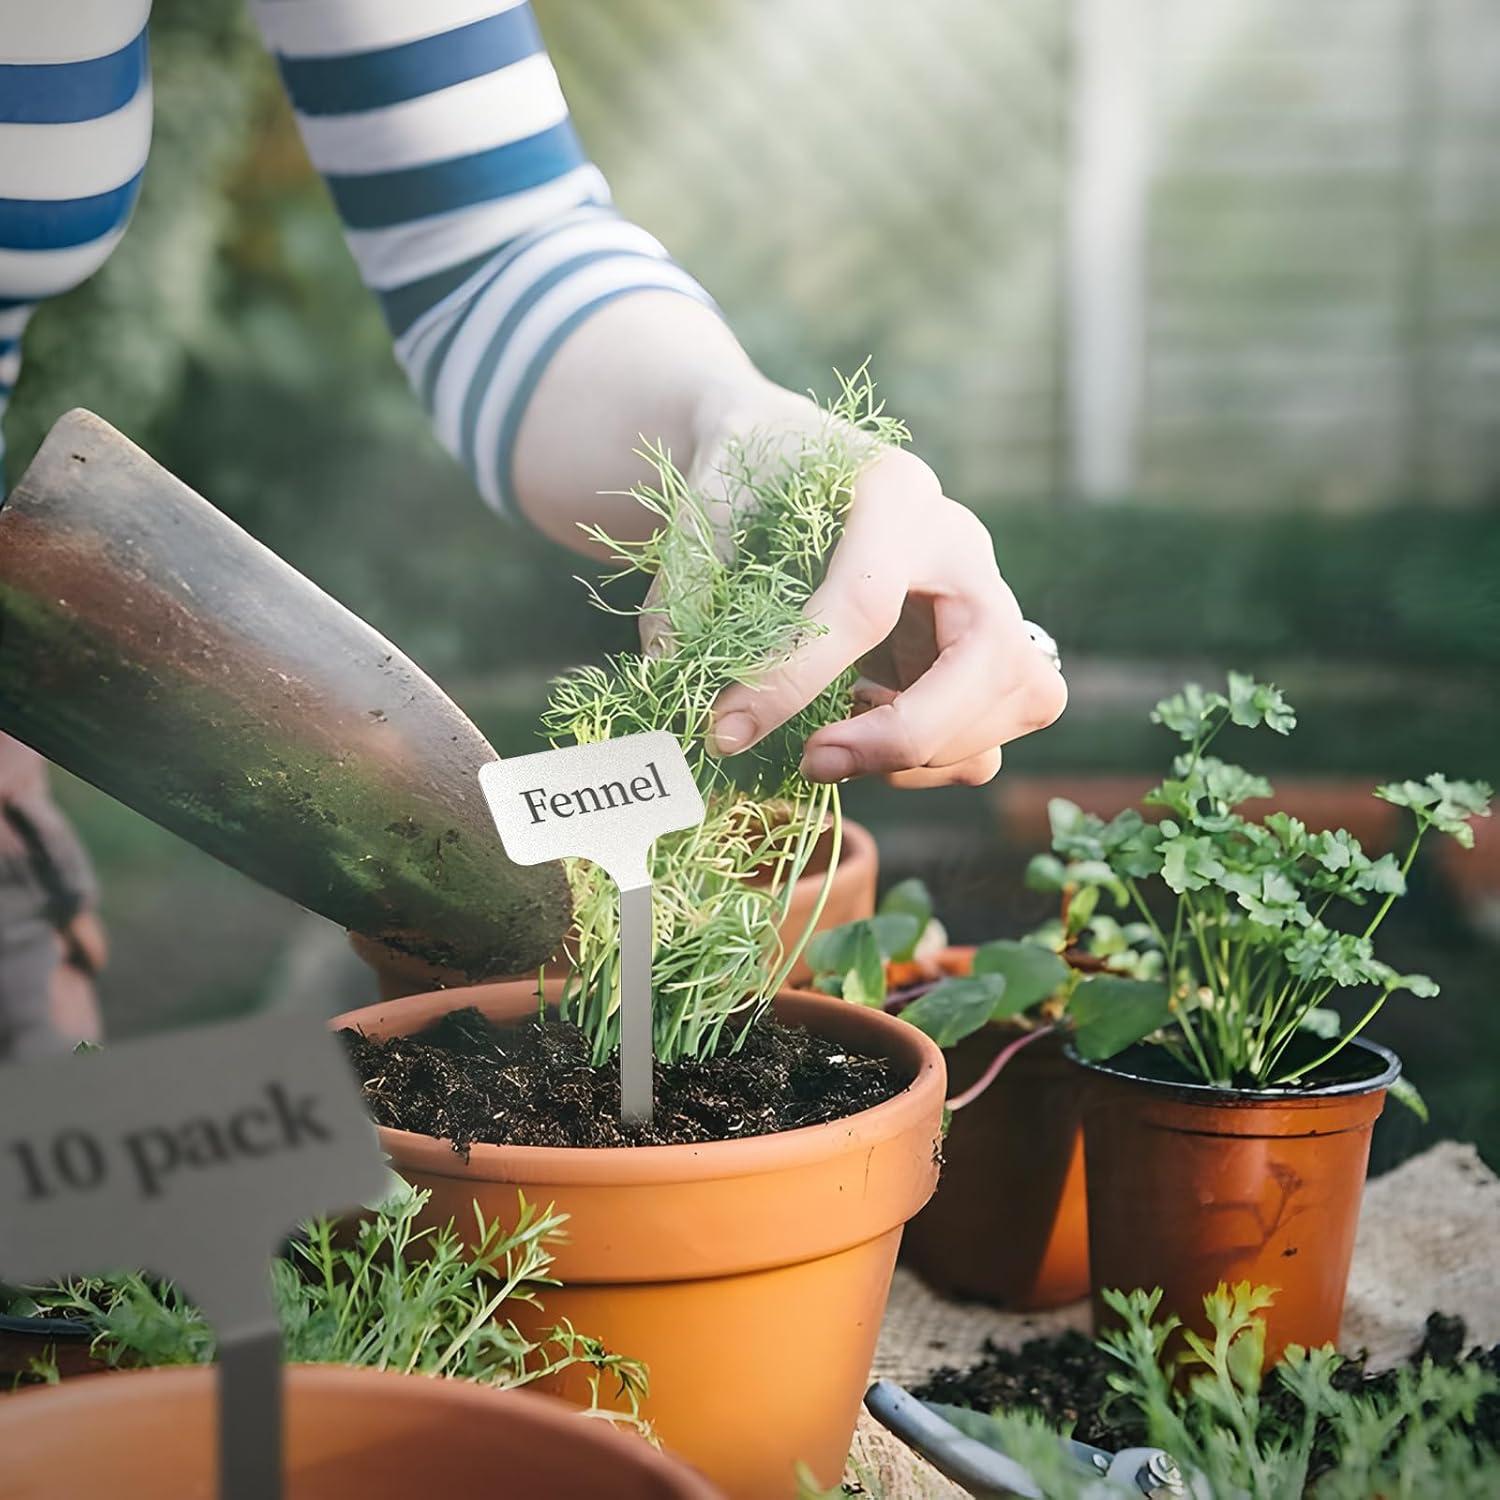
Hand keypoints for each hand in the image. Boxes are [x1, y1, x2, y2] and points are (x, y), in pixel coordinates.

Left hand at [686, 392, 1066, 787]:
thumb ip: (688, 580)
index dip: (794, 679)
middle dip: (907, 734)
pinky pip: (994, 727)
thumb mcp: (705, 497)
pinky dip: (937, 758)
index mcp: (894, 493)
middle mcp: (960, 544)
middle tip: (814, 761)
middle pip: (990, 660)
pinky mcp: (982, 649)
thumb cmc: (746, 468)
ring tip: (835, 747)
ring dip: (929, 754)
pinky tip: (864, 732)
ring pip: (1019, 699)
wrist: (785, 450)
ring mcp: (985, 596)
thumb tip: (671, 673)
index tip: (727, 730)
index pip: (864, 604)